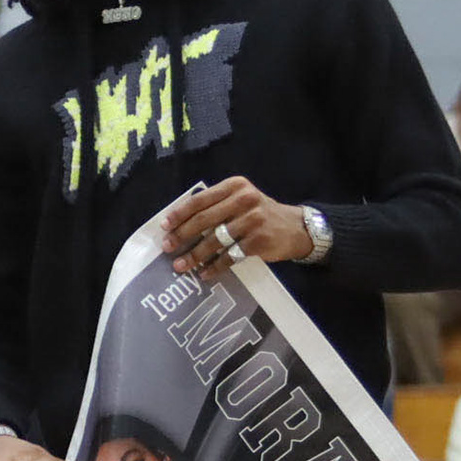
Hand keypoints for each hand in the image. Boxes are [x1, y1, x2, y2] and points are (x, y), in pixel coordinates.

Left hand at [161, 178, 311, 279]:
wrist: (296, 228)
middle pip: (204, 219)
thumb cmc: (259, 214)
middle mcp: (245, 200)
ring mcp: (254, 220)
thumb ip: (215, 205)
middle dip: (182, 235)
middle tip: (168, 248)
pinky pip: (230, 256)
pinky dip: (215, 266)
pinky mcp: (260, 240)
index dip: (179, 214)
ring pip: (215, 240)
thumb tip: (178, 223)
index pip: (200, 200)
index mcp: (235, 186)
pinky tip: (205, 273)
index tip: (164, 227)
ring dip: (195, 255)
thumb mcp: (240, 200)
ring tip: (181, 266)